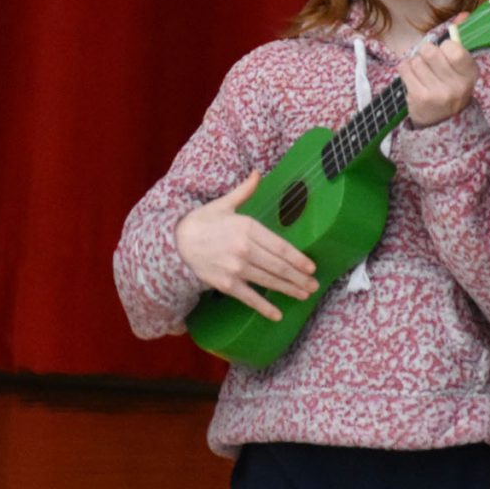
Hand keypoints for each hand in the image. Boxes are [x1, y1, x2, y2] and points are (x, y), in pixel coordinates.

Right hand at [175, 172, 318, 321]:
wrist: (175, 243)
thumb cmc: (201, 222)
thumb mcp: (223, 204)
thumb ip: (244, 191)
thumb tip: (257, 173)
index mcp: (247, 228)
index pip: (280, 246)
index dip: (298, 258)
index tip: (311, 266)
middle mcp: (245, 249)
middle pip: (278, 266)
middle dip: (299, 277)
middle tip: (314, 284)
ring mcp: (235, 269)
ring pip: (269, 281)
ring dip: (289, 289)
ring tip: (304, 294)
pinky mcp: (226, 284)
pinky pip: (249, 298)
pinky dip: (264, 307)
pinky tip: (277, 315)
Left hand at [401, 28, 477, 128]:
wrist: (443, 121)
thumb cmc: (451, 86)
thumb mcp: (462, 67)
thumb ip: (461, 39)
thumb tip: (463, 15)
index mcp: (470, 73)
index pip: (453, 47)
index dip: (445, 46)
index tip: (446, 54)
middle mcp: (457, 85)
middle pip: (430, 50)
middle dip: (427, 52)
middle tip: (431, 64)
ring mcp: (438, 93)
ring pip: (416, 59)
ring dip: (416, 63)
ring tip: (423, 74)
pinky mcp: (419, 97)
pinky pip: (405, 68)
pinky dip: (406, 70)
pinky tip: (414, 79)